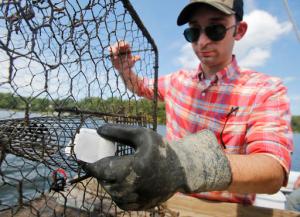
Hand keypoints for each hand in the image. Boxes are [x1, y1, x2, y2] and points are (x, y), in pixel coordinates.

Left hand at [81, 124, 231, 210]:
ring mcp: (138, 199)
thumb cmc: (161, 150)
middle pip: (105, 181)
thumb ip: (119, 131)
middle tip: (101, 161)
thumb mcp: (142, 134)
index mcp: (134, 168)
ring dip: (108, 181)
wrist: (181, 170)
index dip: (88, 164)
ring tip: (113, 170)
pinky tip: (122, 181)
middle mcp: (135, 187)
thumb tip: (99, 130)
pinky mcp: (141, 206)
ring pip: (112, 193)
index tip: (81, 158)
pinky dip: (117, 191)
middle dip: (100, 171)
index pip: (102, 169)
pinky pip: (121, 201)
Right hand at [109, 41, 139, 72]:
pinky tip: (109, 51)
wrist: (124, 69)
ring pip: (114, 47)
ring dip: (114, 49)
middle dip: (118, 45)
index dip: (124, 43)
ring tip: (115, 53)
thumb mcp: (132, 62)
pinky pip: (110, 51)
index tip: (124, 45)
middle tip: (118, 49)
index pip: (125, 44)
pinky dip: (110, 50)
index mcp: (127, 49)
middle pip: (119, 44)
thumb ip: (135, 59)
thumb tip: (139, 57)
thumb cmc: (129, 64)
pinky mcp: (112, 54)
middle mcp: (121, 49)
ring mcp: (116, 51)